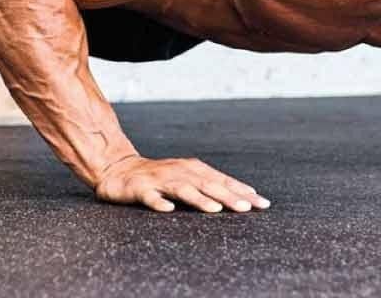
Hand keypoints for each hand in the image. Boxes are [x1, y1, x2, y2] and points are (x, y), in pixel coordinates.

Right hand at [95, 155, 271, 212]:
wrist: (118, 170)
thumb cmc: (160, 177)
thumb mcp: (187, 178)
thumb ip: (211, 186)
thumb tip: (245, 195)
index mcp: (193, 170)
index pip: (222, 180)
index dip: (242, 191)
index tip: (262, 203)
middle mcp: (179, 172)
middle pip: (207, 184)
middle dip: (227, 196)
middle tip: (246, 208)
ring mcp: (159, 179)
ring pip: (182, 189)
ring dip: (199, 198)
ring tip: (215, 209)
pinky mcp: (140, 189)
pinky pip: (150, 196)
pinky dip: (159, 202)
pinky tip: (168, 210)